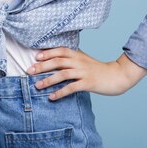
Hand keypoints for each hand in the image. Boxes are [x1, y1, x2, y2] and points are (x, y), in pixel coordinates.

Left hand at [27, 47, 146, 100]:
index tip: (35, 57)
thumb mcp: (83, 59)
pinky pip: (71, 88)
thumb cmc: (97, 68)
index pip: (59, 50)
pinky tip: (52, 97)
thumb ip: (71, 57)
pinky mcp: (88, 83)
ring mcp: (83, 72)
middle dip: (42, 66)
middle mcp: (79, 61)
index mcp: (77, 54)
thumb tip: (54, 58)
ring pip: (62, 74)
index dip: (47, 53)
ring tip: (37, 85)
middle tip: (29, 71)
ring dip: (48, 80)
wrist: (117, 76)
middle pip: (57, 61)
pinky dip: (60, 92)